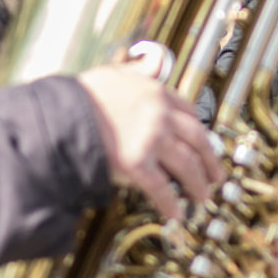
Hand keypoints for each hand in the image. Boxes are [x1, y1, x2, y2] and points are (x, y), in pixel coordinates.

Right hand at [77, 65, 224, 219]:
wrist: (60, 115)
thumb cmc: (80, 97)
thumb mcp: (113, 74)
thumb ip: (136, 73)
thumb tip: (151, 62)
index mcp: (155, 92)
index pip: (188, 111)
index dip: (201, 130)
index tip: (206, 141)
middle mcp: (159, 115)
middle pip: (197, 140)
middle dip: (210, 160)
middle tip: (217, 175)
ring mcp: (150, 140)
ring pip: (186, 165)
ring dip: (198, 184)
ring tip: (203, 197)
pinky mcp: (137, 164)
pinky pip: (161, 188)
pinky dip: (170, 204)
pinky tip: (176, 215)